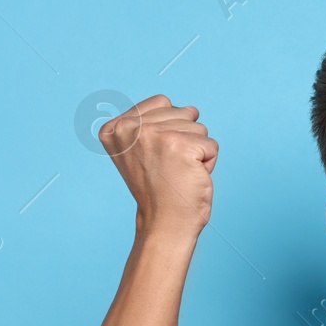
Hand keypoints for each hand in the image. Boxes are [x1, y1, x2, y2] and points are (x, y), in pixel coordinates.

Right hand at [99, 94, 217, 241]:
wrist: (164, 223)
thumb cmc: (159, 189)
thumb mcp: (142, 149)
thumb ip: (157, 122)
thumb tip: (192, 109)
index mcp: (115, 127)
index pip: (162, 102)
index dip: (170, 130)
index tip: (156, 157)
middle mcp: (130, 127)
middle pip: (182, 112)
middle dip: (185, 139)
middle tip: (169, 167)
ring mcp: (154, 135)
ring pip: (198, 127)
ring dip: (197, 151)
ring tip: (179, 172)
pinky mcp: (180, 146)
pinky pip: (211, 145)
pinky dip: (208, 162)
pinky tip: (190, 176)